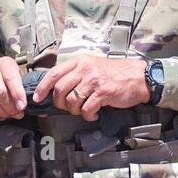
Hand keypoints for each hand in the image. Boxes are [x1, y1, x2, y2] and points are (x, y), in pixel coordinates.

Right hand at [0, 56, 26, 121]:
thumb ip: (22, 88)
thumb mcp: (18, 75)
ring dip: (1, 113)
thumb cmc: (8, 76)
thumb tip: (22, 106)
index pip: (10, 79)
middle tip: (17, 113)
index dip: (17, 94)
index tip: (22, 106)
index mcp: (4, 63)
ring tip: (8, 114)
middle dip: (10, 107)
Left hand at [33, 55, 150, 119]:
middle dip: (60, 103)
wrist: (139, 77)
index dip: (42, 87)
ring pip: (71, 101)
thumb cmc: (115, 73)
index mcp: (79, 61)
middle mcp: (85, 69)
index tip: (37, 97)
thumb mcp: (92, 65)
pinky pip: (86, 109)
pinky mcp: (103, 92)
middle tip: (68, 107)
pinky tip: (94, 114)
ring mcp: (94, 80)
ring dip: (74, 111)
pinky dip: (88, 115)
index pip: (53, 73)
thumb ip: (75, 73)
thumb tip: (56, 88)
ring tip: (83, 110)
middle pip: (59, 90)